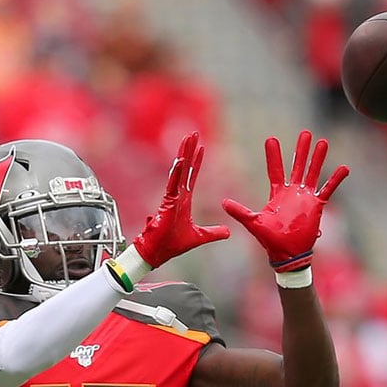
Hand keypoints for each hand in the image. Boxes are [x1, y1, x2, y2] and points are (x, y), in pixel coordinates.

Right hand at [130, 132, 229, 267]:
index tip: (202, 147)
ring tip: (188, 138)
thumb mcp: (199, 237)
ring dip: (184, 154)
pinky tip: (181, 160)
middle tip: (194, 133)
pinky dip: (177, 172)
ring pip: (179, 171)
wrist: (158, 253)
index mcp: (183, 200)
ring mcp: (171, 197)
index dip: (197, 162)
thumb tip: (228, 232)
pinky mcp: (167, 203)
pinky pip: (172, 184)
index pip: (192, 176)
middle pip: (185, 167)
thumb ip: (213, 232)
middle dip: (189, 150)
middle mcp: (177, 195)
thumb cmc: (172, 244)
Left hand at [222, 130, 348, 272]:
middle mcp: (292, 192)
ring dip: (317, 158)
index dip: (273, 155)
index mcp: (277, 193)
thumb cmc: (270, 240)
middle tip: (305, 133)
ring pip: (313, 173)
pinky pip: (328, 190)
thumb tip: (223, 202)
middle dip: (301, 150)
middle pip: (297, 166)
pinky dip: (336, 179)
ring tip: (322, 142)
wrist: (287, 254)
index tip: (271, 139)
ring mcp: (305, 198)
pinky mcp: (316, 206)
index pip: (276, 169)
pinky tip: (344, 168)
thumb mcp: (253, 223)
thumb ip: (240, 212)